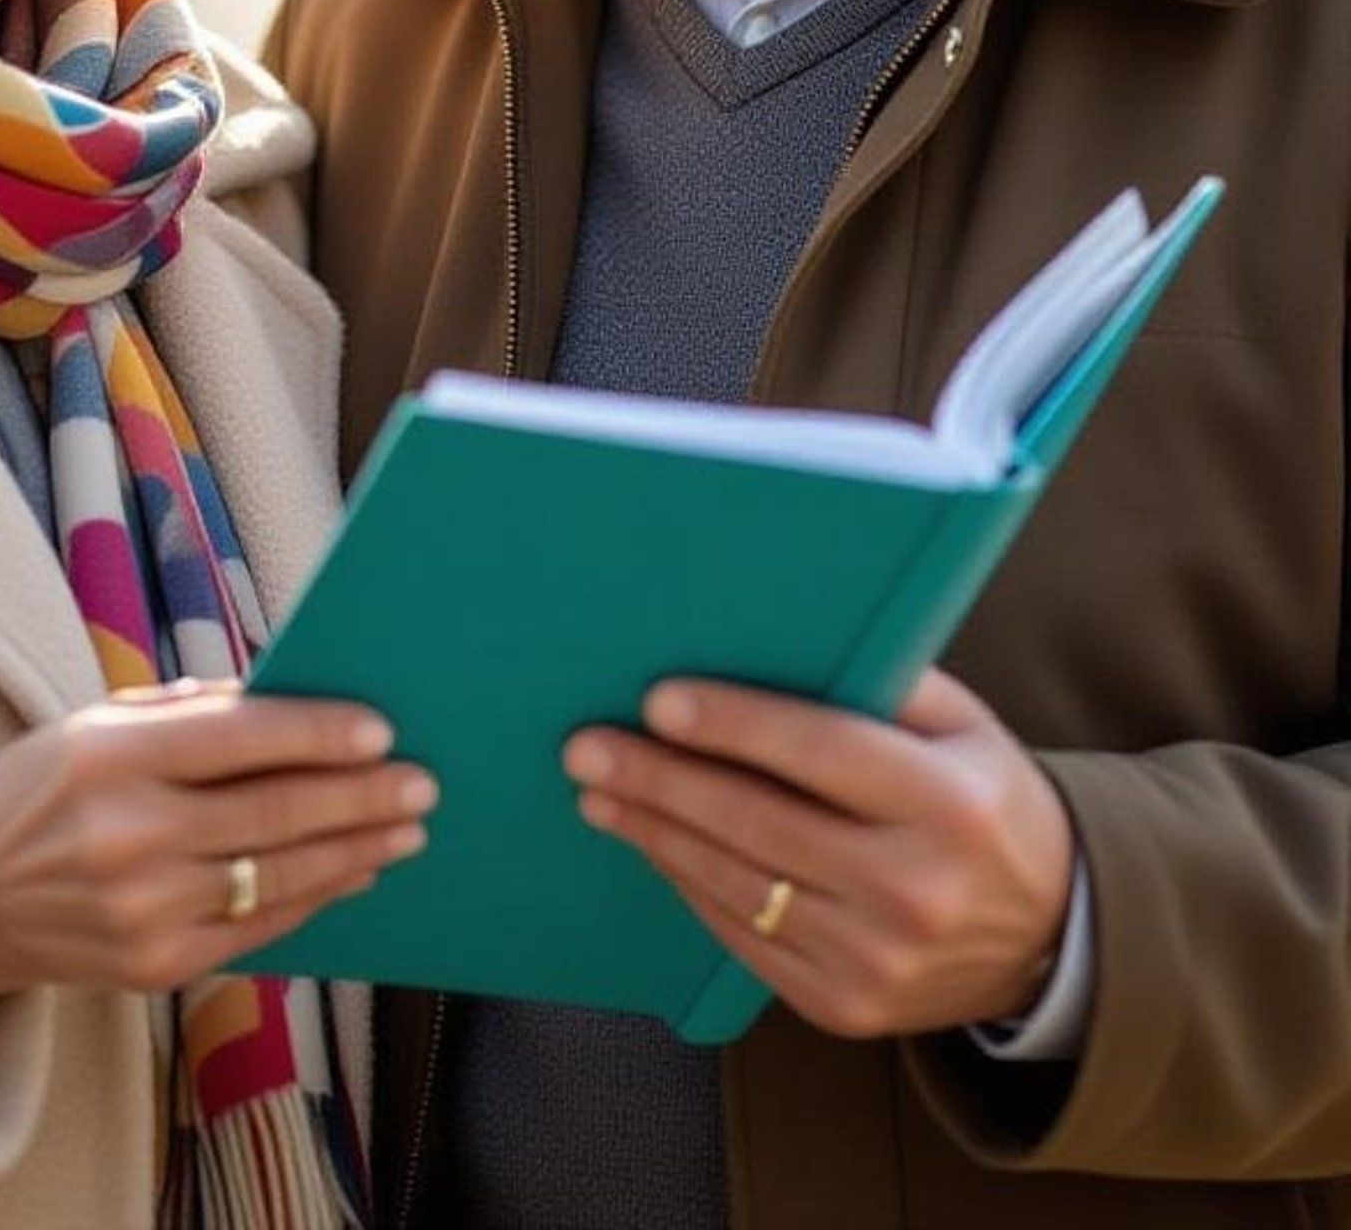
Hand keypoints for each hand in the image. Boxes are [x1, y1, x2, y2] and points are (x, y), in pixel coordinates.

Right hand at [0, 679, 435, 999]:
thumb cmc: (46, 788)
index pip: (240, 738)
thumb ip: (191, 714)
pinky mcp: (154, 966)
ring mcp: (144, 910)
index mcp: (113, 757)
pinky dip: (312, 898)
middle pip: (273, 812)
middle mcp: (130, 836)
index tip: (380, 730)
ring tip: (405, 829)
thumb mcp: (100, 725)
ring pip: (277, 876)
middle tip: (420, 782)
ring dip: (353, 850)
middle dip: (359, 797)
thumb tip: (292, 702)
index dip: (316, 733)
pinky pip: (256, 928)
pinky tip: (352, 872)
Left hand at [563, 667, 1073, 1038]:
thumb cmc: (983, 800)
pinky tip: (652, 842)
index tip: (657, 700)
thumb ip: (883, 681)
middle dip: (663, 780)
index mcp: (949, 805)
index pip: (823, 753)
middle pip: (761, 824)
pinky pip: (745, 939)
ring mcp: (878, 960)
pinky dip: (689, 885)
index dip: (735, 725)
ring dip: (656, 834)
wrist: (1049, 937)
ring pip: (740, 887)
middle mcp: (914, 890)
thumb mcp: (962, 727)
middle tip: (588, 745)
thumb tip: (772, 632)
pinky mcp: (846, 1006)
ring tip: (599, 790)